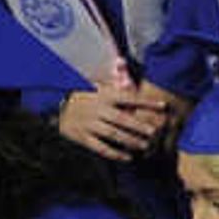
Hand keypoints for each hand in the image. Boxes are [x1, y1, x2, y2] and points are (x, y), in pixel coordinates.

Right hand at [56, 77, 174, 162]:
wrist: (55, 105)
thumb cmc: (81, 94)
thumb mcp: (95, 82)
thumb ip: (112, 77)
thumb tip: (123, 61)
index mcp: (104, 95)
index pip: (129, 98)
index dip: (146, 102)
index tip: (163, 107)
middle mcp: (97, 109)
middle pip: (122, 119)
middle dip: (139, 126)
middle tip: (154, 132)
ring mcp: (89, 124)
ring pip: (113, 134)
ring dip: (130, 140)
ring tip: (144, 145)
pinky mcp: (83, 137)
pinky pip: (101, 147)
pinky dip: (115, 153)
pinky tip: (127, 157)